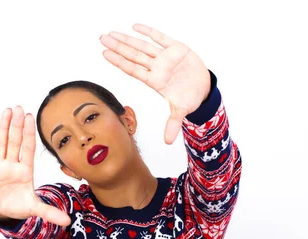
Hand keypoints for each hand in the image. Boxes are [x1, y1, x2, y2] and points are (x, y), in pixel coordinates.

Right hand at [0, 106, 71, 226]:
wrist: (0, 212)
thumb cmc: (18, 206)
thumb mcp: (33, 208)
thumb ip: (49, 212)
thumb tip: (67, 221)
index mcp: (24, 170)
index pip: (27, 148)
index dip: (29, 134)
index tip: (30, 118)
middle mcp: (11, 164)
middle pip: (15, 141)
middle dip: (17, 126)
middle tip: (19, 108)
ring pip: (0, 143)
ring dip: (2, 127)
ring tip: (7, 111)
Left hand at [99, 23, 210, 144]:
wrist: (204, 90)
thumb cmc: (189, 99)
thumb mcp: (181, 111)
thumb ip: (173, 124)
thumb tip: (168, 142)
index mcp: (155, 80)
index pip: (132, 69)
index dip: (119, 61)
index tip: (105, 54)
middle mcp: (157, 67)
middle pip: (133, 55)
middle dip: (118, 46)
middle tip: (103, 38)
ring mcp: (165, 57)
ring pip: (143, 45)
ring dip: (128, 39)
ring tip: (112, 33)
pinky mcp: (177, 48)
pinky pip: (160, 38)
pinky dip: (149, 31)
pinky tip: (135, 27)